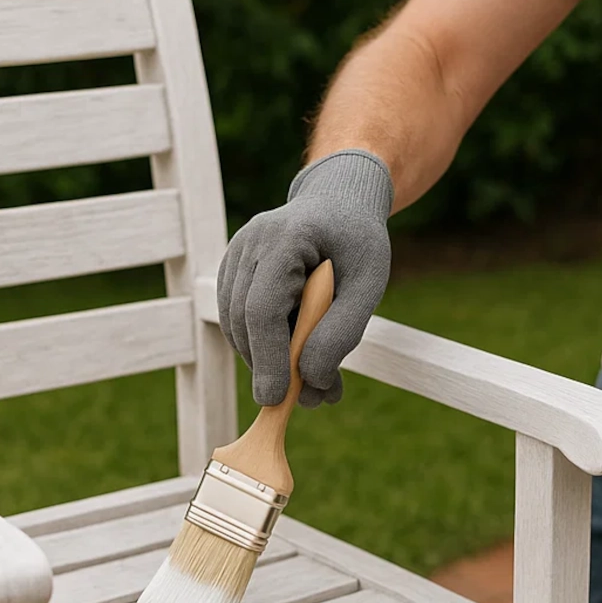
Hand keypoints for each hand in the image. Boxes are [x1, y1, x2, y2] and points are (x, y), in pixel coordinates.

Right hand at [217, 149, 392, 407]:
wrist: (339, 203)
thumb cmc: (358, 241)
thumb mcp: (368, 284)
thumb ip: (342, 331)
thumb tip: (310, 379)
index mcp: (285, 237)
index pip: (262, 309)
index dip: (268, 358)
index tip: (276, 399)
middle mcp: (250, 243)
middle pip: (244, 322)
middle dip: (272, 368)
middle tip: (315, 400)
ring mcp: (235, 256)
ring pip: (237, 326)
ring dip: (270, 362)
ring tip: (316, 382)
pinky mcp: (233, 272)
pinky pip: (239, 320)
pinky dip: (264, 345)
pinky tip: (297, 352)